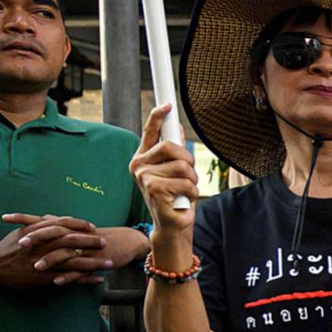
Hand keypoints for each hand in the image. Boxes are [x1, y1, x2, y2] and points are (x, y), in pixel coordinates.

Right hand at [0, 215, 107, 286]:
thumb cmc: (6, 248)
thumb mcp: (22, 231)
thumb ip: (38, 223)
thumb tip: (51, 216)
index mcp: (41, 233)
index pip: (66, 225)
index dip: (81, 226)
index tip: (93, 227)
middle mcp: (46, 246)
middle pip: (75, 242)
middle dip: (92, 242)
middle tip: (106, 243)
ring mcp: (47, 262)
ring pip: (76, 261)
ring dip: (96, 263)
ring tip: (111, 263)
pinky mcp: (47, 277)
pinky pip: (70, 278)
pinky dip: (86, 279)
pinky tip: (99, 280)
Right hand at [131, 104, 199, 232]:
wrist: (171, 226)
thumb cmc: (174, 198)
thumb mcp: (174, 172)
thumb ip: (174, 153)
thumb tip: (176, 129)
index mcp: (143, 158)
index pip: (150, 132)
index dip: (158, 117)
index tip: (167, 105)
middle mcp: (139, 165)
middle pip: (172, 147)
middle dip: (188, 161)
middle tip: (187, 176)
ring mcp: (144, 177)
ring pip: (183, 167)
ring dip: (192, 181)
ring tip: (183, 191)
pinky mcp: (154, 189)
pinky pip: (185, 182)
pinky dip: (192, 192)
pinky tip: (182, 200)